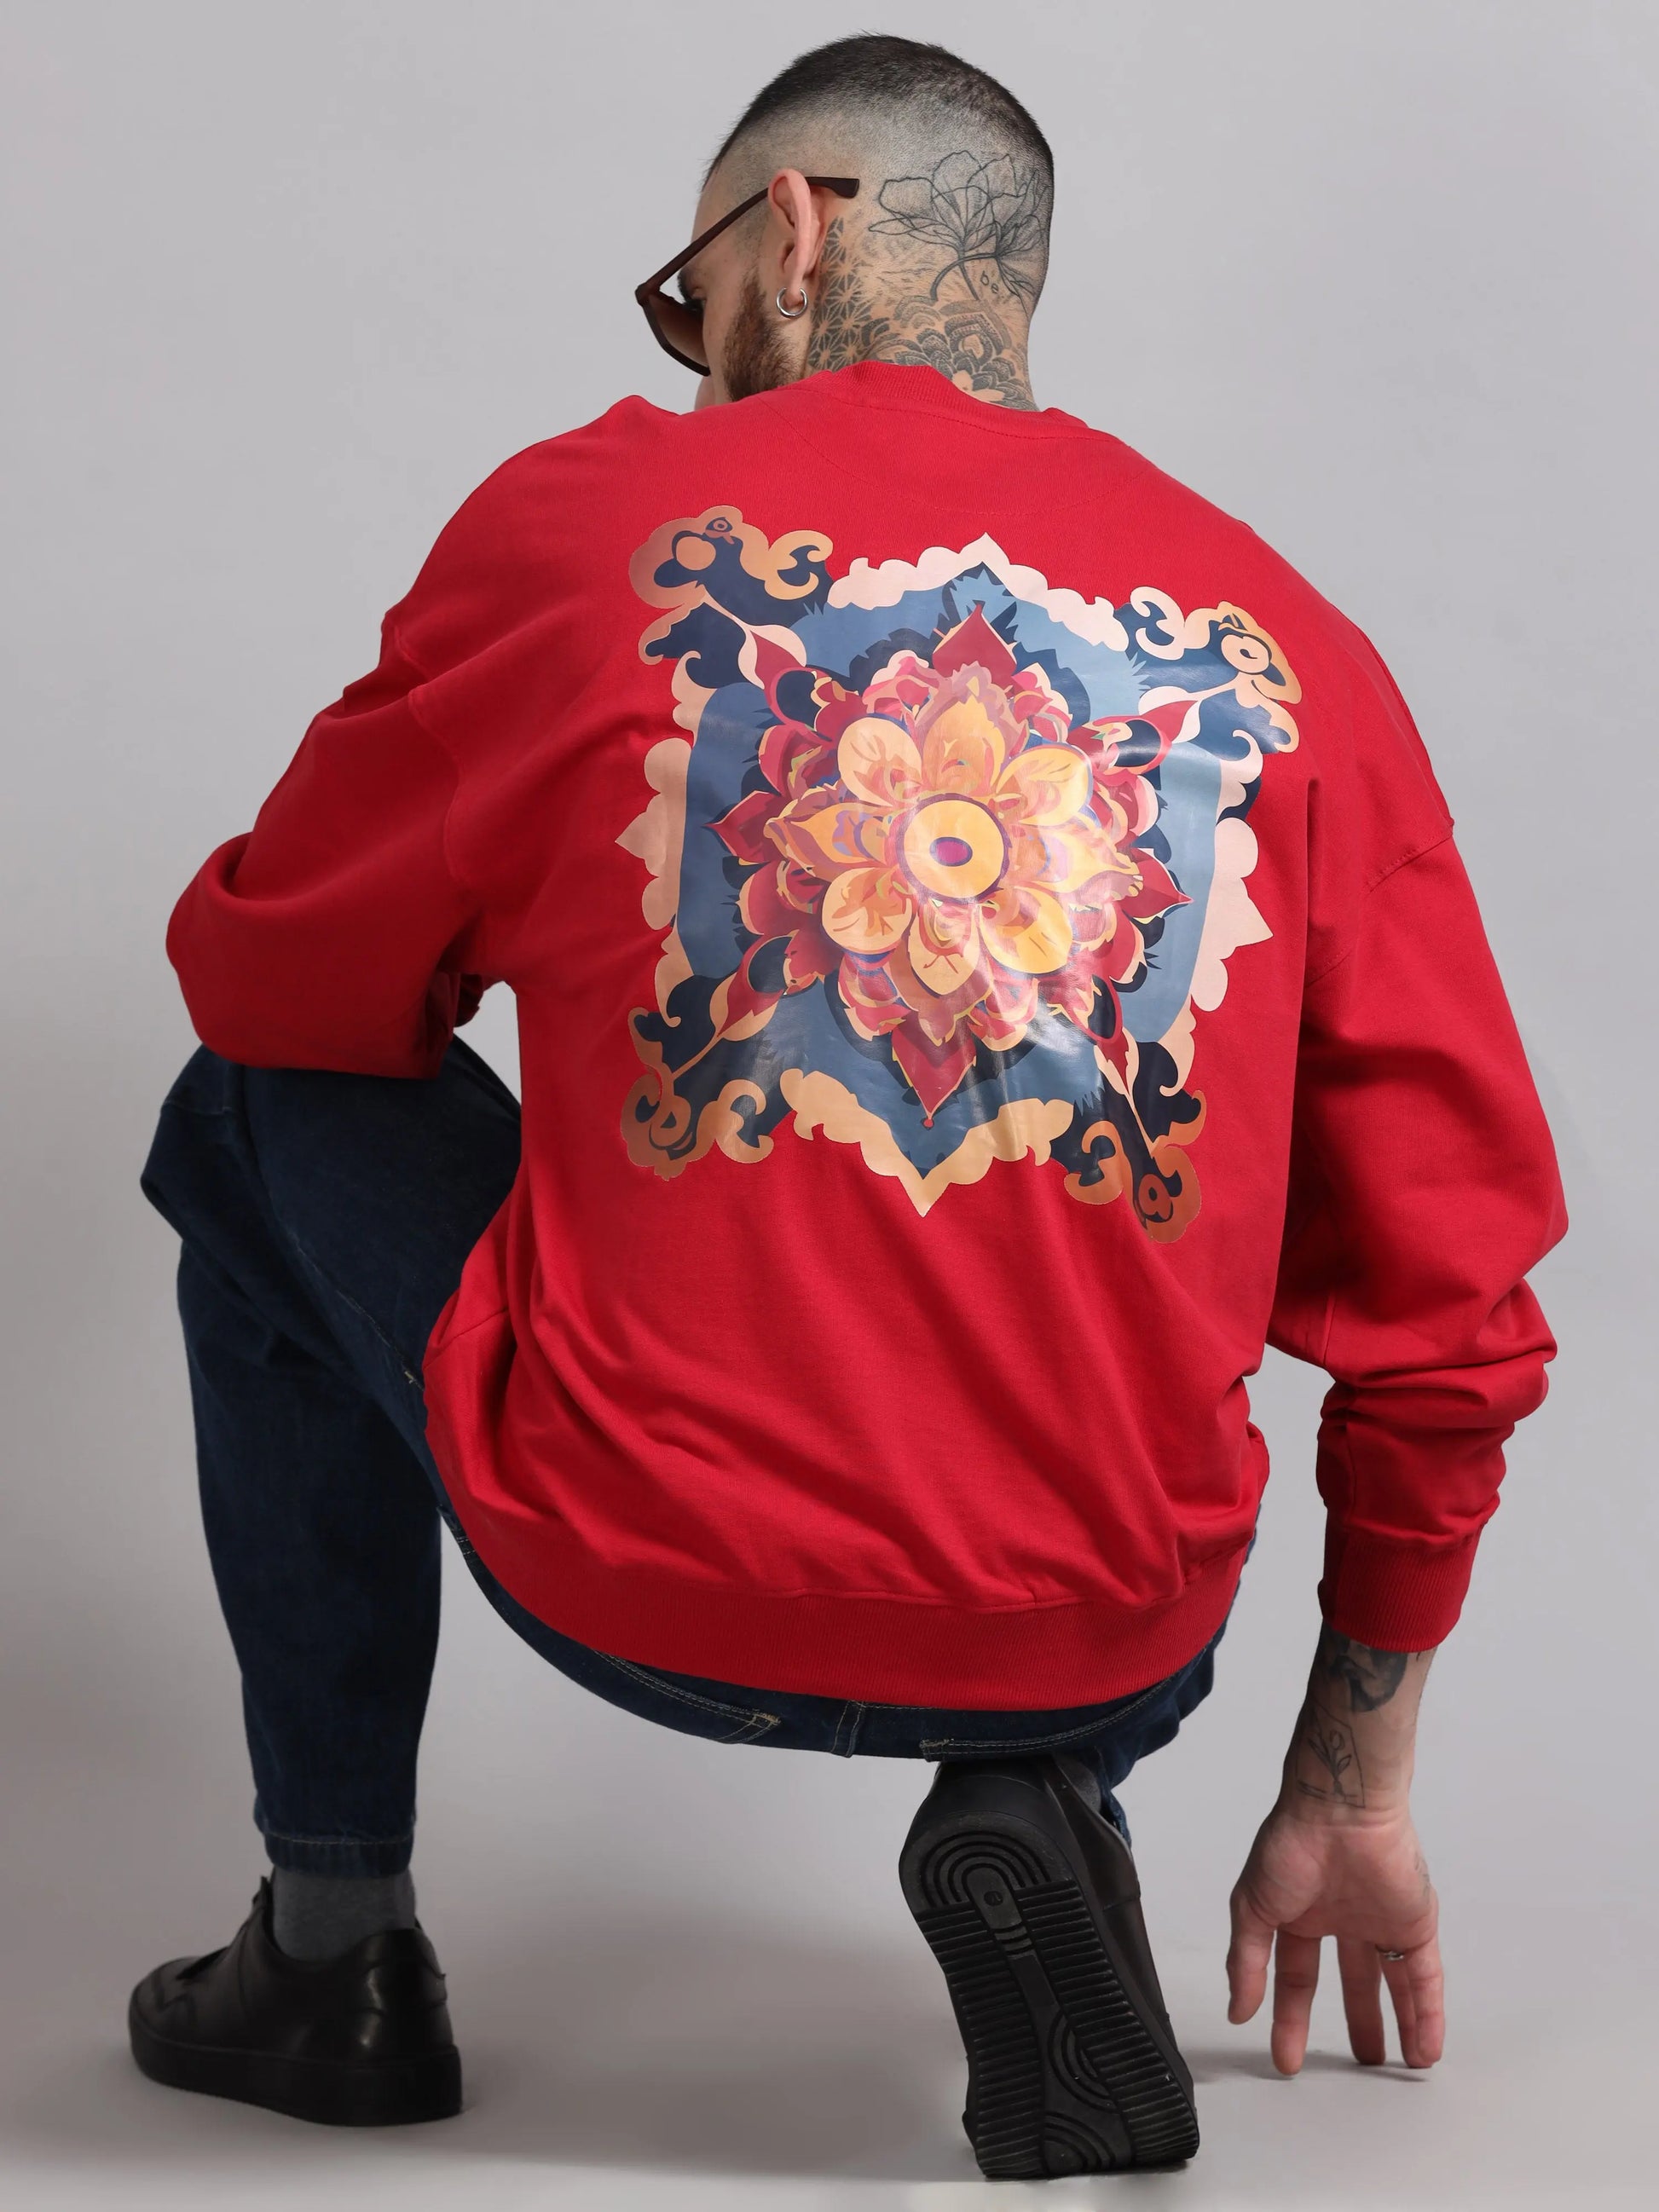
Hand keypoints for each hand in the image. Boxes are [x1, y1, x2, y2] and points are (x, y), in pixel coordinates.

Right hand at [1227, 1798, 1442, 2072]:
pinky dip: (1428, 2013)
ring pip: (1395, 1982)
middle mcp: (1344, 1919)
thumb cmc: (1292, 1842)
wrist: (1341, 1809)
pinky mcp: (1415, 1923)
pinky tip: (1426, 2046)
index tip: (1288, 2057)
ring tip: (1404, 2064)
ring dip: (1401, 2023)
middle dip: (1358, 2022)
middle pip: (1353, 1983)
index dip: (1291, 2019)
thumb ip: (1245, 1962)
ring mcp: (1381, 1921)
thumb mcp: (1253, 1906)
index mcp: (1301, 1914)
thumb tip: (1237, 2010)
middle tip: (1361, 2062)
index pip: (1297, 1978)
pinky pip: (1425, 1976)